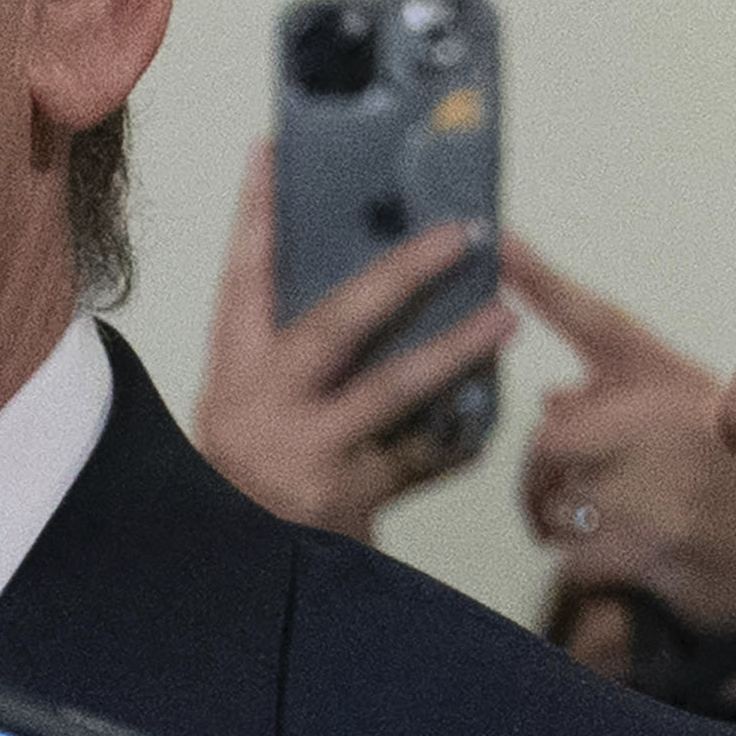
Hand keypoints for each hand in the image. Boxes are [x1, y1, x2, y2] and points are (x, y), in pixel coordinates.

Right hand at [196, 138, 514, 537]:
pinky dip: (457, 436)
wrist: (245, 584)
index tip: (274, 150)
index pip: (242, 279)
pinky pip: (420, 458)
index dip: (258, 214)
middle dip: (399, 274)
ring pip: (391, 389)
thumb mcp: (246, 409)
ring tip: (504, 317)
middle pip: (334, 325)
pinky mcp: (348, 501)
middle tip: (459, 234)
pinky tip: (492, 415)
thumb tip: (358, 269)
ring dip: (454, 348)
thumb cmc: (249, 484)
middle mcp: (260, 409)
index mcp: (231, 375)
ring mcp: (305, 455)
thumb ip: (286, 353)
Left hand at [510, 247, 735, 635]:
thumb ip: (618, 400)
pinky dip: (584, 569)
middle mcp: (662, 424)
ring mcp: (656, 487)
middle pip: (546, 442)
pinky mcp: (651, 548)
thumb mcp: (691, 418)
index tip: (500, 241)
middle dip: (537, 482)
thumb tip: (551, 401)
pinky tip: (626, 565)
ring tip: (617, 532)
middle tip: (554, 503)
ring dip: (566, 527)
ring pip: (554, 505)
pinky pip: (571, 558)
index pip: (598, 323)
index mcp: (672, 384)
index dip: (543, 280)